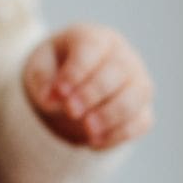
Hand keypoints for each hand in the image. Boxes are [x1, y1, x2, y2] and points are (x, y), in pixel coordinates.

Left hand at [23, 22, 154, 148]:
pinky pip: (141, 121)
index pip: (91, 48)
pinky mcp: (142, 108)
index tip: (60, 92)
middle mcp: (122, 56)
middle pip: (118, 71)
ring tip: (88, 130)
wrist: (71, 84)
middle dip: (93, 94)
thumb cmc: (55, 69)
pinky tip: (95, 143)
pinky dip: (120, 135)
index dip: (76, 71)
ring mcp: (137, 82)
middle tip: (71, 111)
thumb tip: (51, 100)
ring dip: (112, 115)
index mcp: (94, 38)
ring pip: (136, 96)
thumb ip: (42, 80)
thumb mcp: (40, 67)